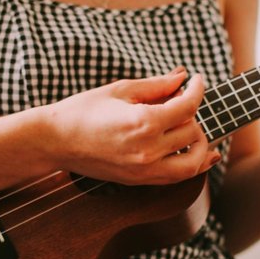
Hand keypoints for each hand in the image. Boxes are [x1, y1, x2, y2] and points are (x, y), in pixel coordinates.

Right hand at [43, 69, 220, 184]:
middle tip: (181, 101)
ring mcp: (144, 169)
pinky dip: (193, 165)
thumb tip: (181, 77)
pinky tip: (203, 155)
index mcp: (143, 122)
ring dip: (201, 144)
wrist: (56, 141)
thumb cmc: (82, 111)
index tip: (196, 80)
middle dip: (192, 113)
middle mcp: (148, 149)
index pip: (187, 106)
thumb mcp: (120, 90)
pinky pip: (177, 177)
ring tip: (197, 130)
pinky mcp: (139, 180)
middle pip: (192, 131)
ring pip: (192, 162)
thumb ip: (156, 85)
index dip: (197, 89)